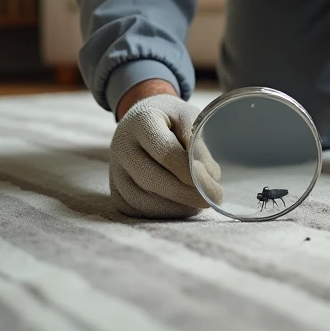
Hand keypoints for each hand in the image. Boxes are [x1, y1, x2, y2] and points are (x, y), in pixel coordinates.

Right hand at [109, 93, 223, 218]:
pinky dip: (161, 213)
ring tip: (200, 203)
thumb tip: (210, 176)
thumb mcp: (188, 117)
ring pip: (142, 199)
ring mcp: (115, 171)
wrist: (139, 121)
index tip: (213, 180)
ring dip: (175, 207)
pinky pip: (136, 209)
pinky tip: (182, 207)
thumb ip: (197, 142)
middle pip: (151, 178)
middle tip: (214, 198)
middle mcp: (122, 146)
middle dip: (186, 193)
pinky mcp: (115, 190)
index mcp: (141, 121)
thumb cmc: (171, 120)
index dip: (189, 170)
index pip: (165, 151)